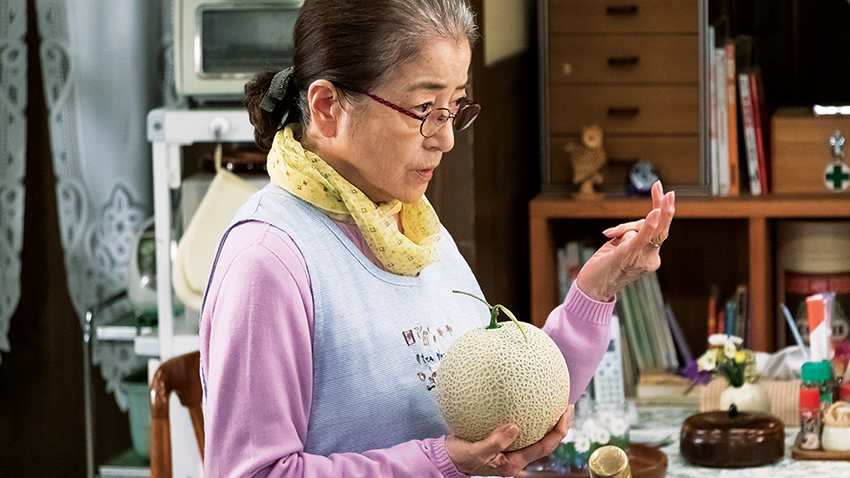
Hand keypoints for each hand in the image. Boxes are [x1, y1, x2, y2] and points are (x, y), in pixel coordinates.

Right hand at [446, 406, 573, 476]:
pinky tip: (530, 399)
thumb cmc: (461, 457)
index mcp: (515, 462)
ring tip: (557, 400)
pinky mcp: (506, 440)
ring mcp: (513, 449)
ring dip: (550, 419)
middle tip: (568, 404)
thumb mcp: (475, 452)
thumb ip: (494, 442)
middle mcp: (518, 457)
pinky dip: (531, 414)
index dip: (558, 431)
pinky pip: (524, 426)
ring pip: (538, 434)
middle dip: (561, 424)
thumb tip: (514, 427)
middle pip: (548, 441)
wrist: (449, 458)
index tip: (564, 413)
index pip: (545, 447)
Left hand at [575, 181, 674, 300]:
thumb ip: (628, 234)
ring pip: (644, 229)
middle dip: (662, 206)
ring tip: (614, 230)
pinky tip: (655, 213)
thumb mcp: (617, 244)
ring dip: (632, 224)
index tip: (659, 188)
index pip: (659, 229)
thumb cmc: (603, 267)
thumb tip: (632, 228)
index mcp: (649, 255)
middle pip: (657, 228)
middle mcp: (650, 258)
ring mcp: (642, 259)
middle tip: (659, 185)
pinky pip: (642, 238)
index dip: (661, 208)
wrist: (591, 290)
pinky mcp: (628, 256)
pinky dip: (648, 225)